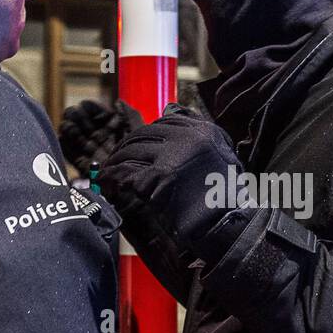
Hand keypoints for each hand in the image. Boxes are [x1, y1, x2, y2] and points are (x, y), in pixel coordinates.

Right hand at [58, 99, 143, 176]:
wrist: (134, 177)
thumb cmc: (139, 153)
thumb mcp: (138, 130)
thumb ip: (129, 114)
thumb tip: (117, 102)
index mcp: (115, 130)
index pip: (99, 115)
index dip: (90, 108)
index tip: (85, 105)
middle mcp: (102, 140)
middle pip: (84, 124)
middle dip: (76, 117)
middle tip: (73, 114)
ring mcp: (93, 153)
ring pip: (75, 138)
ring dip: (69, 129)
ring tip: (68, 125)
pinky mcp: (85, 167)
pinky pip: (71, 155)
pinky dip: (65, 146)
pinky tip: (62, 137)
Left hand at [103, 104, 249, 258]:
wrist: (226, 224)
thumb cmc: (223, 196)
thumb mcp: (221, 155)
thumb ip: (198, 132)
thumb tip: (170, 109)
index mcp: (204, 130)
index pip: (164, 122)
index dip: (145, 135)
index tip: (135, 146)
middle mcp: (189, 137)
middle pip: (144, 133)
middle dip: (126, 147)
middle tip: (115, 159)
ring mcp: (173, 155)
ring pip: (132, 150)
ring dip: (116, 162)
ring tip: (109, 172)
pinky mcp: (160, 176)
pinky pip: (126, 172)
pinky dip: (112, 178)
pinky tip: (107, 183)